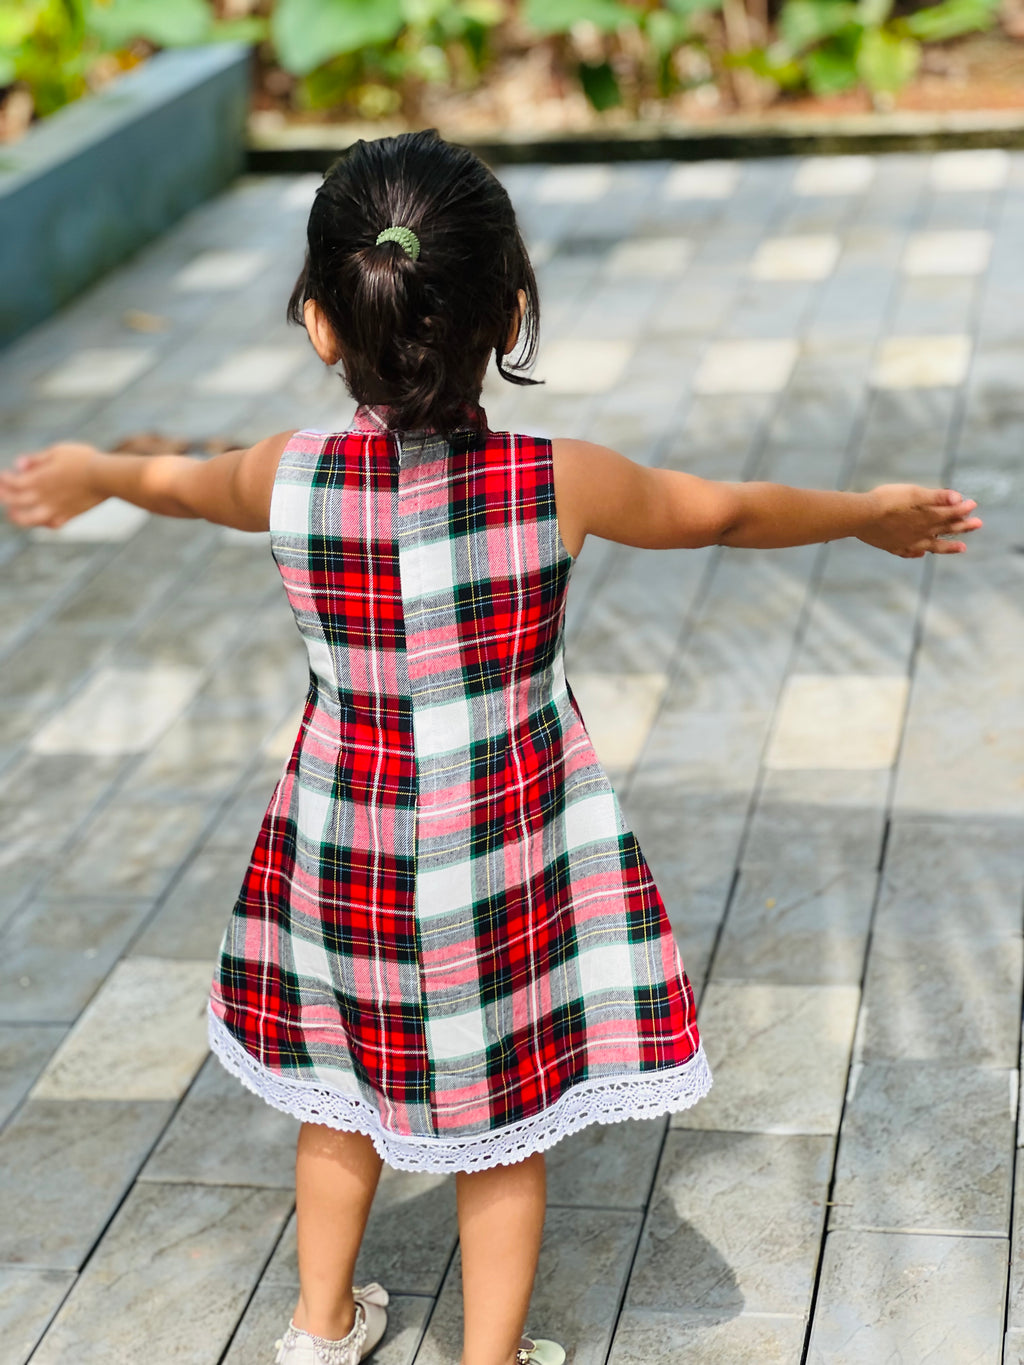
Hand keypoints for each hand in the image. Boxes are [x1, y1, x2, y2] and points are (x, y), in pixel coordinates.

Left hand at [0, 442, 105, 528]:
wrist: (106, 477)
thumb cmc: (83, 459)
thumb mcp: (57, 451)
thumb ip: (36, 459)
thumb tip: (18, 464)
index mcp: (38, 478)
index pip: (11, 482)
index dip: (3, 479)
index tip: (2, 475)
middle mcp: (43, 496)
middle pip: (14, 501)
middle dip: (4, 496)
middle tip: (1, 492)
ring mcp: (56, 508)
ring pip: (29, 519)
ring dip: (17, 517)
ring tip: (13, 514)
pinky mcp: (70, 515)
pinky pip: (52, 525)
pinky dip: (44, 524)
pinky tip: (43, 520)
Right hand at [857, 484, 981, 557]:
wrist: (861, 516)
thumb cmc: (886, 501)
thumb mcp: (913, 493)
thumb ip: (936, 496)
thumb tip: (959, 497)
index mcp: (927, 518)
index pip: (951, 513)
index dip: (963, 508)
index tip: (973, 504)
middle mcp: (920, 532)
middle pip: (947, 529)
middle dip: (963, 526)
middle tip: (978, 524)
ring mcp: (907, 542)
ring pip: (933, 545)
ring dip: (949, 546)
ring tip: (962, 548)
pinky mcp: (893, 546)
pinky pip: (909, 552)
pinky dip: (917, 553)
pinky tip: (920, 553)